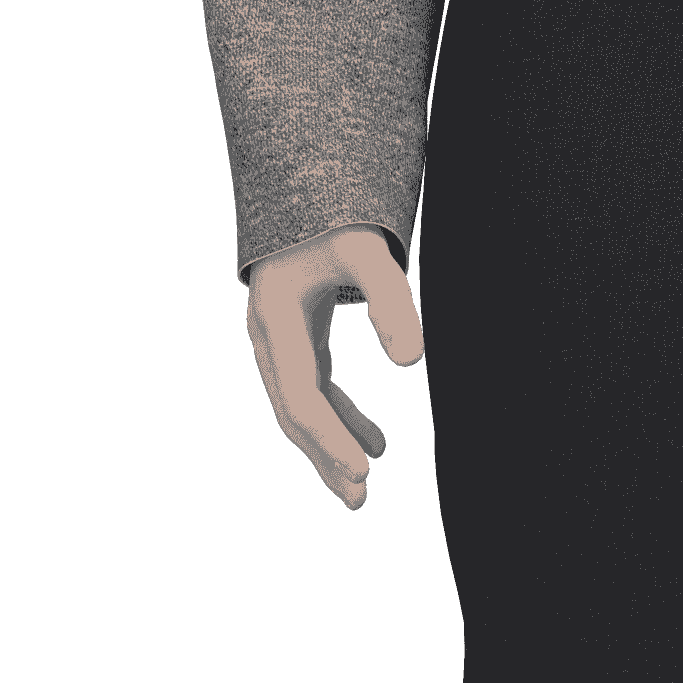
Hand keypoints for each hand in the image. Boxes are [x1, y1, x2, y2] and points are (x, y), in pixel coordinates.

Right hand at [245, 225, 427, 511]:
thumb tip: (413, 360)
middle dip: (325, 455)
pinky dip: (339, 417)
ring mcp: (279, 339)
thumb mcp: (369, 253)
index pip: (301, 397)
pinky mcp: (296, 337)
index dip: (330, 438)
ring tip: (363, 485)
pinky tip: (373, 442)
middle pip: (294, 411)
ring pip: (301, 406)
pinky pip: (313, 389)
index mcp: (277, 320)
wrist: (309, 186)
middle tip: (359, 496)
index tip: (363, 471)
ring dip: (330, 445)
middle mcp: (269, 336)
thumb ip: (391, 301)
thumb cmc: (338, 216)